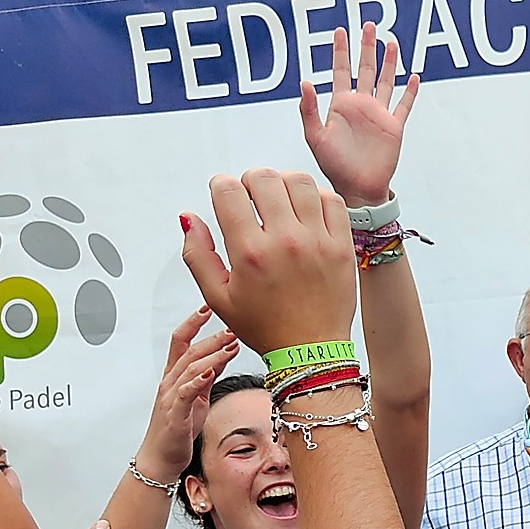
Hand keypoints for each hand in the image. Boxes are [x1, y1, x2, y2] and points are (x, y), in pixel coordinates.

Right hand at [136, 306, 237, 483]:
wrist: (161, 459)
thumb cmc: (178, 431)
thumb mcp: (198, 399)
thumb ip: (206, 378)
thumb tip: (221, 359)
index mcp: (173, 378)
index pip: (180, 342)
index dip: (192, 324)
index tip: (206, 308)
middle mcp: (169, 383)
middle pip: (189, 352)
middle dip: (210, 337)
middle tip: (231, 327)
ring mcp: (170, 398)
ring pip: (189, 368)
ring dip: (211, 355)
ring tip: (230, 345)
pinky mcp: (175, 415)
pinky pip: (185, 393)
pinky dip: (197, 381)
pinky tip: (210, 371)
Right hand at [179, 169, 356, 355]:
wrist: (311, 351)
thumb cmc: (265, 326)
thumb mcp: (218, 297)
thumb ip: (197, 254)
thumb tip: (188, 217)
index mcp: (250, 254)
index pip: (228, 191)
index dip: (220, 186)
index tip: (224, 195)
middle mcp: (285, 242)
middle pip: (264, 177)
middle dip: (250, 181)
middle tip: (251, 197)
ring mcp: (318, 241)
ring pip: (299, 181)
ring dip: (283, 183)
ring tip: (279, 200)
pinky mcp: (341, 246)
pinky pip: (331, 200)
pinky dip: (316, 196)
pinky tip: (305, 210)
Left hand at [300, 24, 419, 206]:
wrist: (358, 188)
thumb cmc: (334, 166)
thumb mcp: (315, 136)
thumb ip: (308, 109)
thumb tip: (305, 81)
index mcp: (340, 105)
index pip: (340, 70)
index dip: (340, 51)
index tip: (340, 31)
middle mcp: (360, 106)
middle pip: (364, 69)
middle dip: (366, 47)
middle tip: (369, 25)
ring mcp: (378, 115)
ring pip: (385, 81)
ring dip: (388, 62)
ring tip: (391, 42)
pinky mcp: (393, 127)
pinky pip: (403, 105)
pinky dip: (410, 92)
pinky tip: (414, 77)